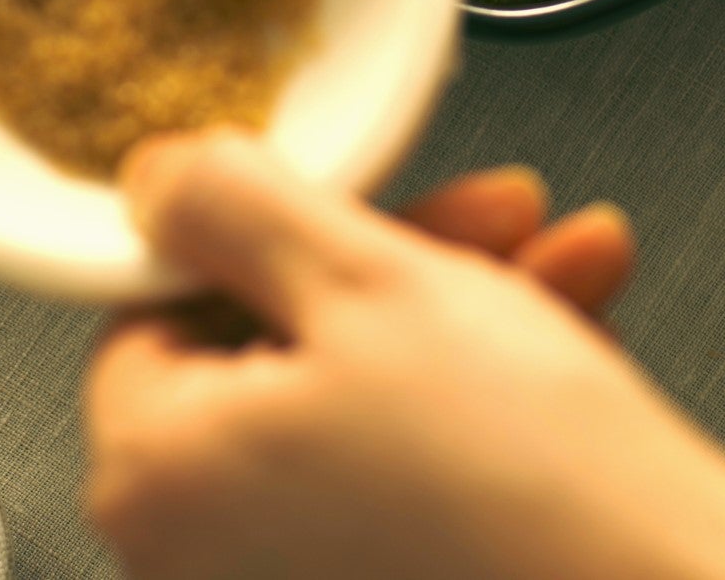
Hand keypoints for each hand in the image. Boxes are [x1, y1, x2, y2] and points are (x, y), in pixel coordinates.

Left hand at [81, 131, 724, 579]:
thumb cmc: (523, 476)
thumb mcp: (363, 275)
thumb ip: (234, 207)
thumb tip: (148, 181)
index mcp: (154, 479)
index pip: (167, 304)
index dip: (287, 229)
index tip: (376, 198)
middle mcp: (197, 562)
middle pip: (279, 349)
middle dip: (409, 261)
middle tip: (501, 214)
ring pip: (361, 403)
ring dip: (469, 314)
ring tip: (570, 266)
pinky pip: (407, 480)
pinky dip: (482, 409)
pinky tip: (575, 335)